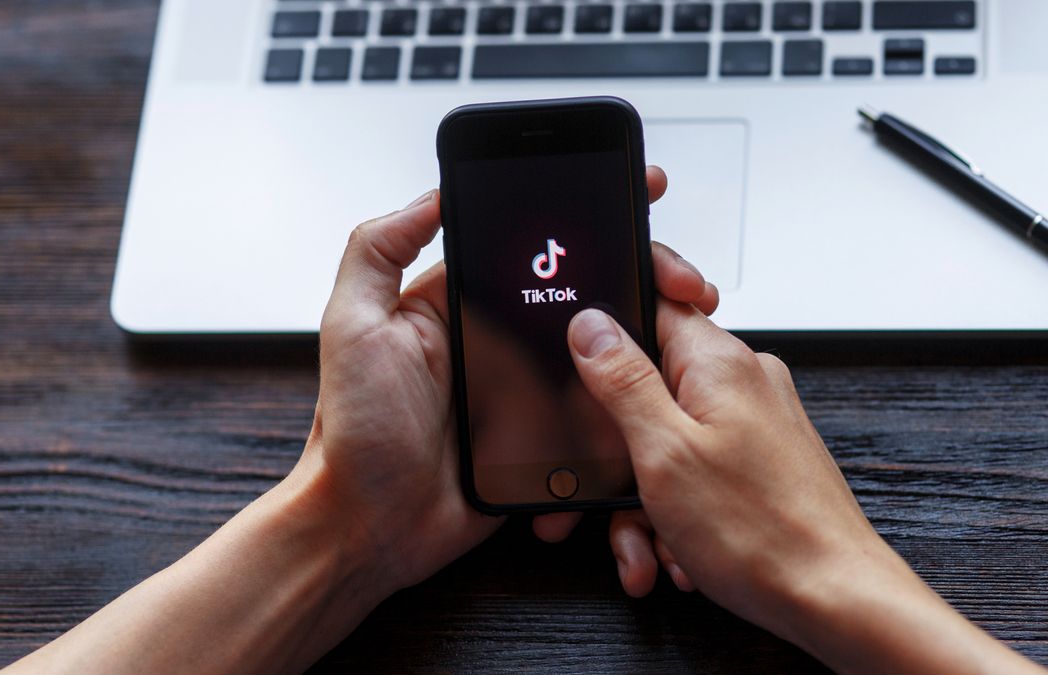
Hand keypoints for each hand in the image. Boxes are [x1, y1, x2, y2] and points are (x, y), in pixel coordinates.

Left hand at [296, 166, 718, 596]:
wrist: (372, 527)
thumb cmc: (354, 432)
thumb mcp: (354, 325)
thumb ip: (379, 251)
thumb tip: (432, 193)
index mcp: (469, 305)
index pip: (542, 248)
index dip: (595, 219)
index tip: (641, 194)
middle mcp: (507, 340)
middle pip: (592, 292)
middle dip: (648, 273)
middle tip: (686, 282)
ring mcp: (535, 389)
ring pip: (610, 350)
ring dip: (656, 334)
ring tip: (693, 326)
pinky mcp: (552, 438)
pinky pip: (605, 410)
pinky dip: (638, 399)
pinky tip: (668, 385)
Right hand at [562, 303, 1044, 672]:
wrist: (835, 599)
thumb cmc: (766, 533)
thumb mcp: (664, 452)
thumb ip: (622, 381)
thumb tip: (592, 325)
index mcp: (717, 362)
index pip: (655, 299)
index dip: (610, 322)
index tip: (581, 361)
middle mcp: (740, 381)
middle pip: (648, 389)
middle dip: (617, 454)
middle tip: (607, 499)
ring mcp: (751, 423)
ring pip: (665, 442)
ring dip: (643, 501)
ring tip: (649, 549)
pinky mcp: (756, 461)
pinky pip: (694, 472)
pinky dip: (674, 514)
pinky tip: (675, 555)